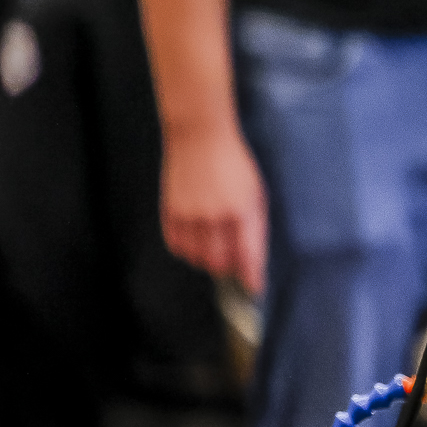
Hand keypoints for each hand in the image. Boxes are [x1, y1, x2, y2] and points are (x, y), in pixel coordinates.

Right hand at [160, 127, 267, 294]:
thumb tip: (251, 255)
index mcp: (243, 209)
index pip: (249, 253)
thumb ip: (254, 224)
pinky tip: (196, 241)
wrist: (201, 138)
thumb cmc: (234, 163)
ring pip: (197, 257)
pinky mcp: (171, 212)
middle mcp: (215, 215)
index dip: (252, 275)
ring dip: (207, 260)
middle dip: (229, 268)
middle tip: (233, 264)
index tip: (255, 288)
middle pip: (219, 261)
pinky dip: (187, 250)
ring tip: (214, 247)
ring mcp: (190, 214)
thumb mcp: (255, 191)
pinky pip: (177, 246)